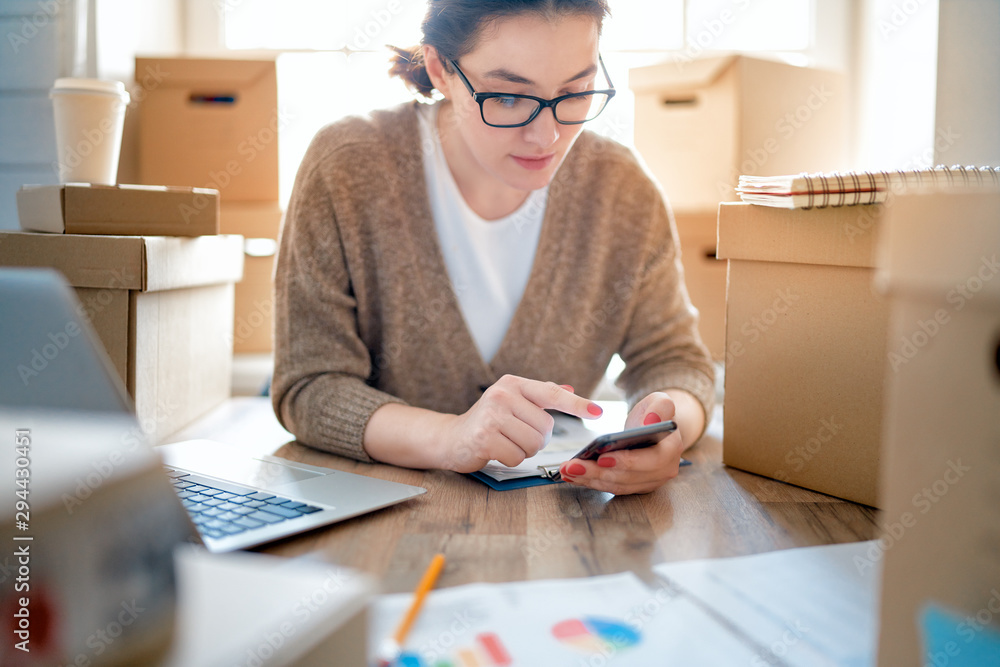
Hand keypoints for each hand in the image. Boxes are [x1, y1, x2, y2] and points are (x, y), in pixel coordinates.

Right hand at [437, 375, 603, 473]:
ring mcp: (492, 416)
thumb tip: (570, 389)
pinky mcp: (484, 437)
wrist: (452, 437)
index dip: (577, 404)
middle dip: (536, 438)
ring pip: (533, 444)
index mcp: (513, 383)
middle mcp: (502, 395)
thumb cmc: (487, 421)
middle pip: (545, 427)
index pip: (551, 393)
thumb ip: (540, 396)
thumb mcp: (512, 402)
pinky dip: (511, 459)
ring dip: (523, 450)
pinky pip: (517, 456)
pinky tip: (496, 451)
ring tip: (505, 442)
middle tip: (515, 435)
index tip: (598, 412)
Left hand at [558, 391, 683, 494]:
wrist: (654, 427)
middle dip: (598, 473)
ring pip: (617, 485)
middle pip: (628, 477)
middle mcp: (663, 471)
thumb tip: (650, 422)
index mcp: (671, 450)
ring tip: (567, 470)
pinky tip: (573, 475)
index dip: (626, 461)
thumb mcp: (661, 402)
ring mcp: (649, 482)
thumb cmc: (655, 414)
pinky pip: (612, 487)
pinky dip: (591, 482)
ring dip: (590, 480)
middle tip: (574, 466)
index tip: (602, 457)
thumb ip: (660, 407)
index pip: (650, 460)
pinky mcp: (635, 486)